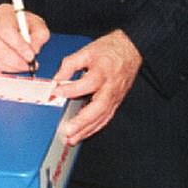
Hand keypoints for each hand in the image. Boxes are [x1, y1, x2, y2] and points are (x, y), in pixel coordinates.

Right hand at [0, 3, 49, 74]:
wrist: (14, 26)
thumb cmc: (25, 25)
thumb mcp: (39, 26)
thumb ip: (39, 36)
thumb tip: (33, 50)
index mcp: (4, 14)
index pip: (6, 29)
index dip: (18, 45)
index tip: (30, 56)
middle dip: (15, 60)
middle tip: (28, 65)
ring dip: (8, 67)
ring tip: (21, 65)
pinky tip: (9, 66)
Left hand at [53, 30, 142, 145]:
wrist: (130, 49)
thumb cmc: (110, 49)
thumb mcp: (87, 50)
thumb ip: (70, 64)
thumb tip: (57, 78)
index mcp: (103, 72)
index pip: (86, 84)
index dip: (71, 89)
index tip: (57, 92)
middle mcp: (110, 87)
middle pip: (97, 108)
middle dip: (82, 121)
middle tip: (68, 130)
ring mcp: (115, 97)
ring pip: (102, 117)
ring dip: (87, 130)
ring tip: (72, 138)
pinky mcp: (116, 102)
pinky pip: (105, 118)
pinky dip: (94, 128)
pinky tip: (84, 133)